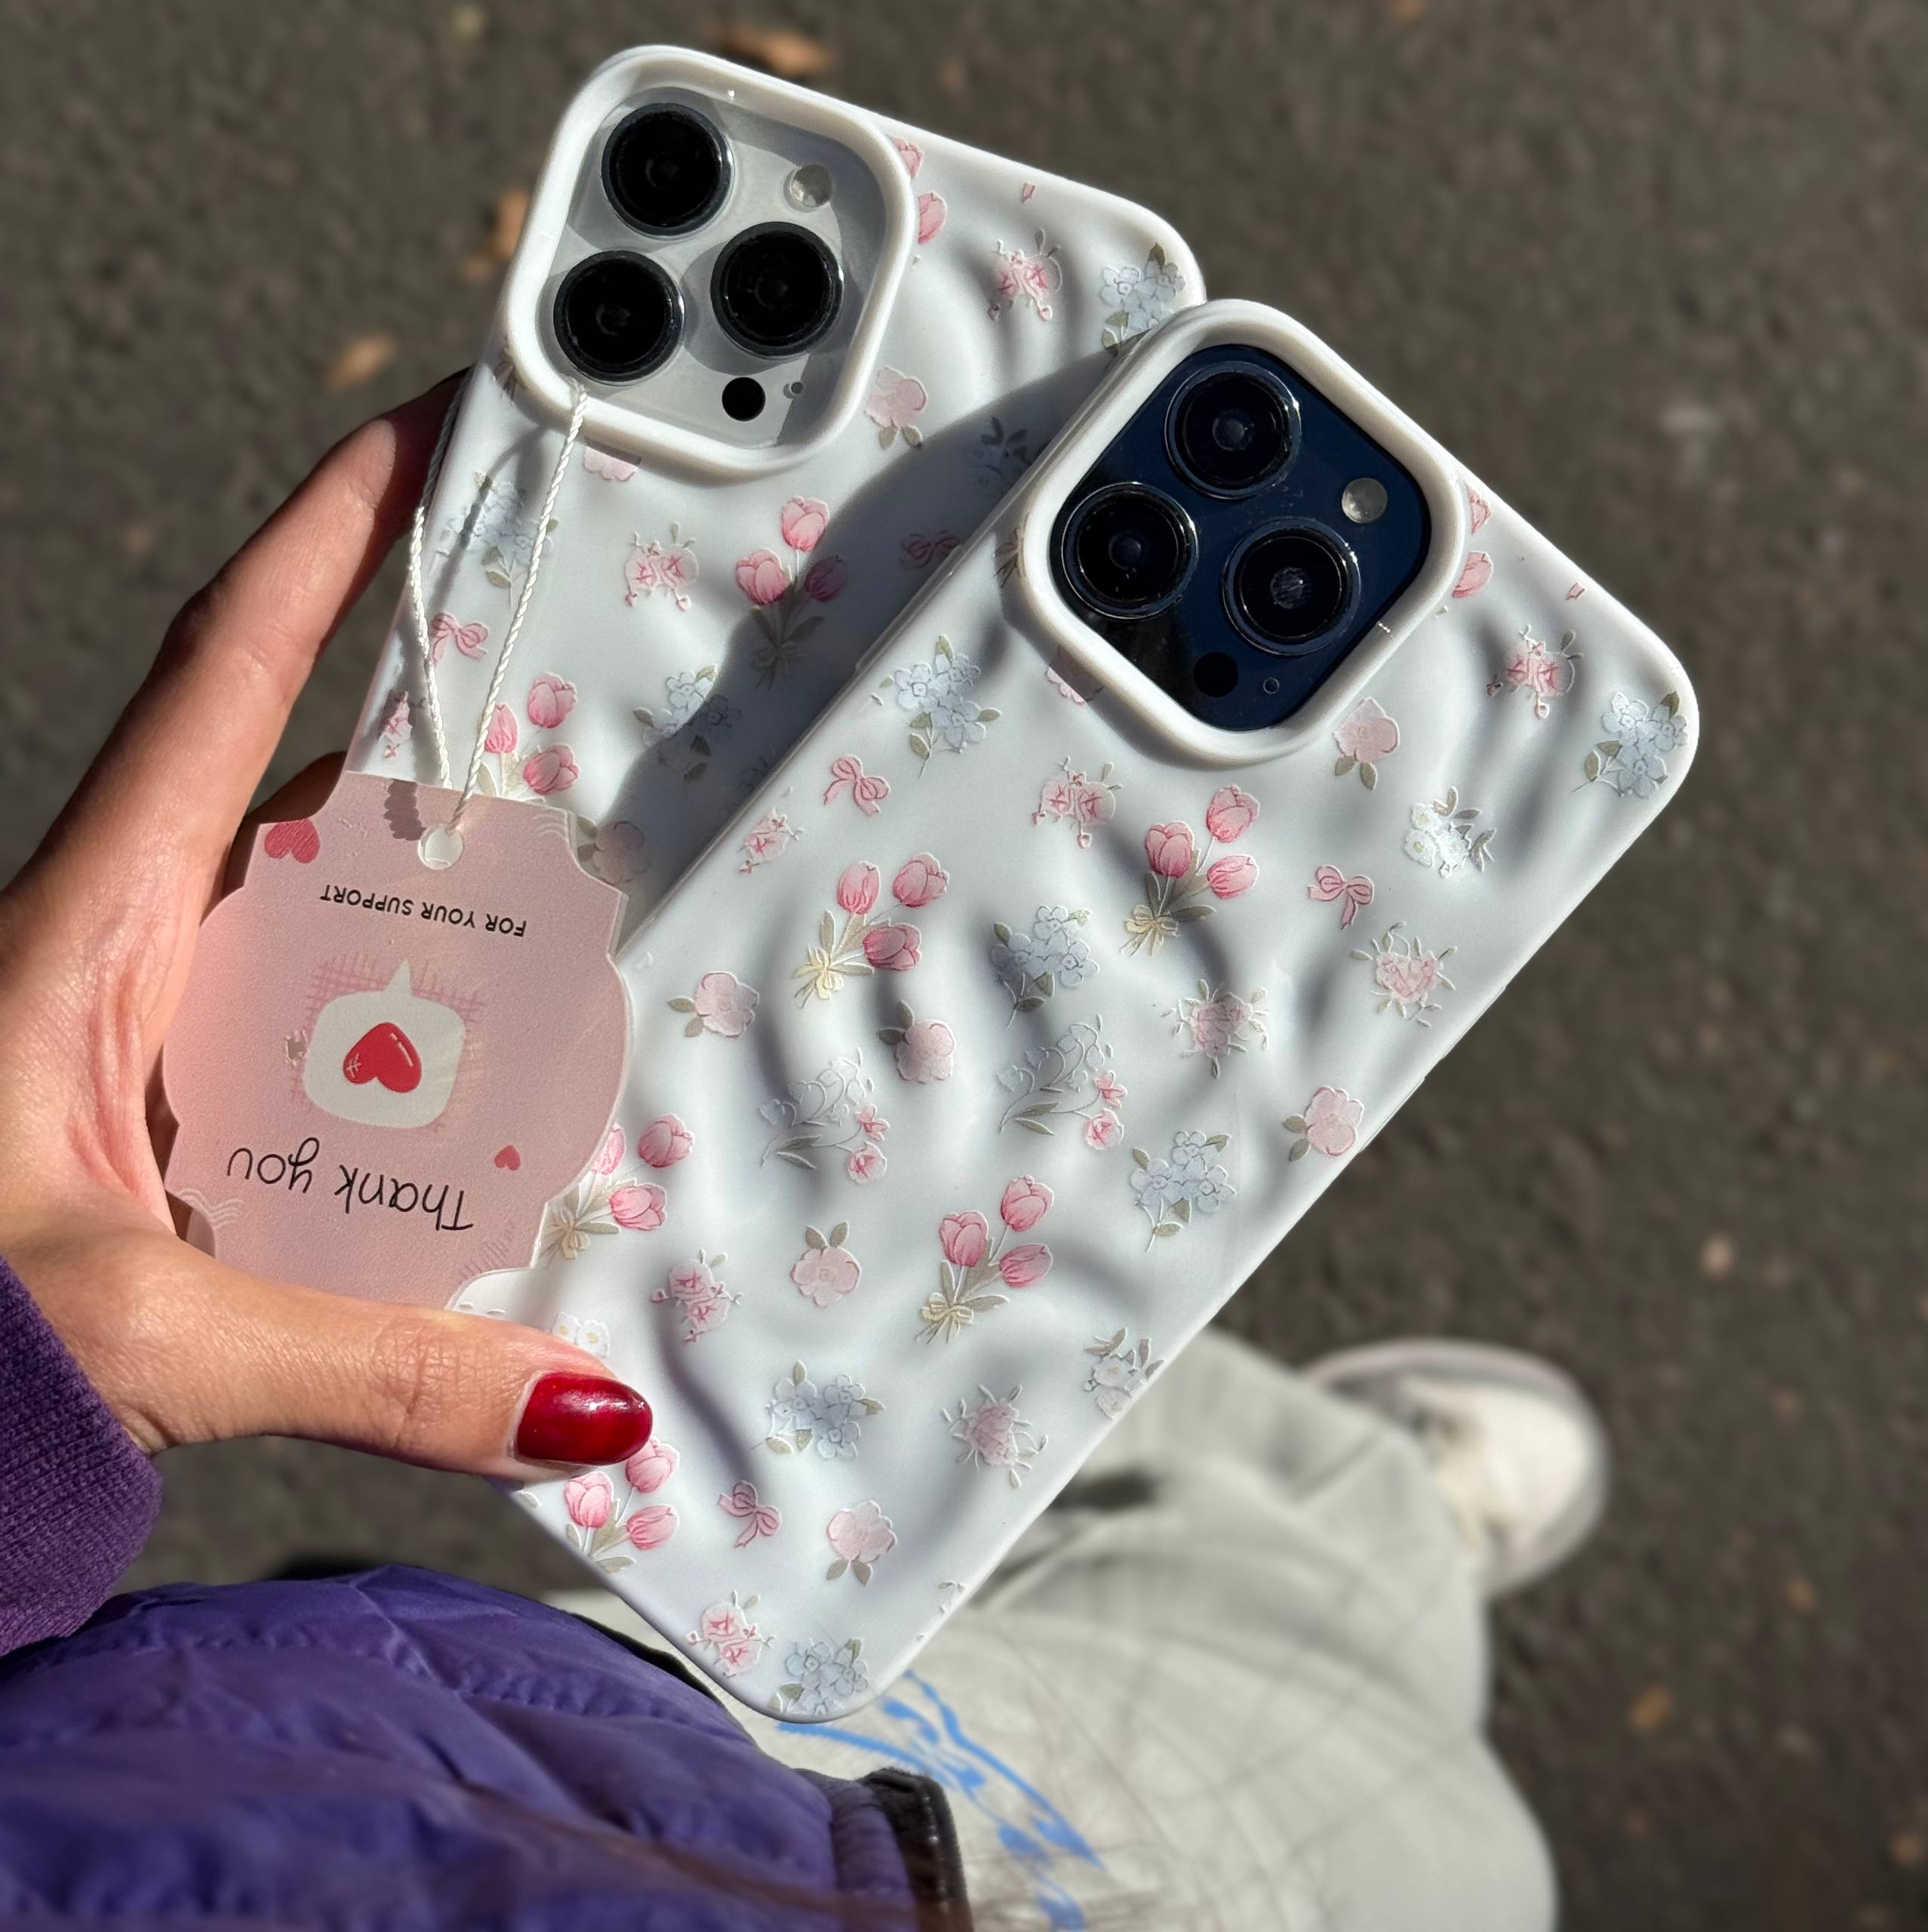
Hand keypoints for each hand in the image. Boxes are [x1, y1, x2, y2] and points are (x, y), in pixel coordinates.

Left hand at [0, 379, 650, 1477]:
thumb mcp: (145, 1334)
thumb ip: (371, 1370)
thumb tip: (583, 1404)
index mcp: (95, 922)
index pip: (225, 670)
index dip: (331, 534)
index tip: (428, 427)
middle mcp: (139, 951)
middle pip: (313, 782)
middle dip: (449, 726)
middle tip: (589, 701)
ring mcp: (168, 1034)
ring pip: (336, 921)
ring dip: (448, 913)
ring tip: (589, 916)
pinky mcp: (191, 1119)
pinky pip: (335, 1040)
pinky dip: (421, 1051)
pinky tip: (499, 1104)